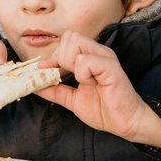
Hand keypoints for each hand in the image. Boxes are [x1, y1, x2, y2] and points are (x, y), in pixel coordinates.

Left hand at [36, 31, 160, 147]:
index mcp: (90, 56)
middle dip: (61, 59)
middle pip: (69, 37)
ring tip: (83, 81)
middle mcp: (98, 52)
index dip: (52, 57)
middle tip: (70, 78)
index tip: (45, 70)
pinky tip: (92, 84)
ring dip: (72, 65)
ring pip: (75, 42)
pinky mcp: (110, 67)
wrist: (125, 123)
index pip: (65, 41)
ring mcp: (105, 57)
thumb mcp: (72, 99)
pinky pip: (85, 60)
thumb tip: (36, 85)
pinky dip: (82, 74)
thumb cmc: (104, 109)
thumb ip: (55, 90)